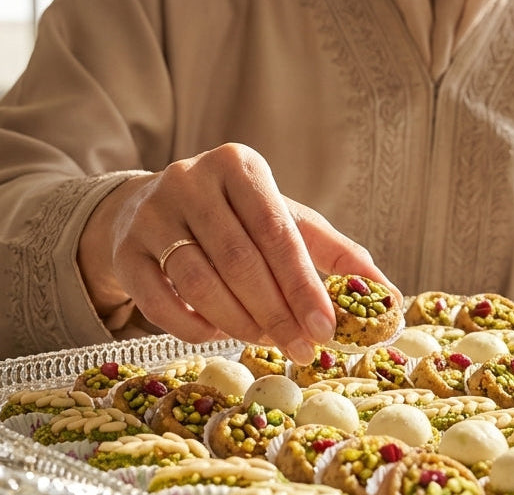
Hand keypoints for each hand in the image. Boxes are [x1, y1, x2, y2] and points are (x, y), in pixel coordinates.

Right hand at [78, 143, 396, 364]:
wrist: (150, 209)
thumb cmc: (234, 218)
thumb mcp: (284, 219)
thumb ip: (334, 252)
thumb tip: (389, 295)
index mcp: (239, 165)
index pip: (277, 232)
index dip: (303, 284)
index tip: (326, 327)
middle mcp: (189, 180)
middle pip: (239, 260)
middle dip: (276, 313)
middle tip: (302, 349)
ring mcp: (151, 214)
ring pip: (199, 282)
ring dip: (239, 322)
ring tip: (266, 341)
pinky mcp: (125, 251)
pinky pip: (159, 302)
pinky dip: (194, 328)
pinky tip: (219, 334)